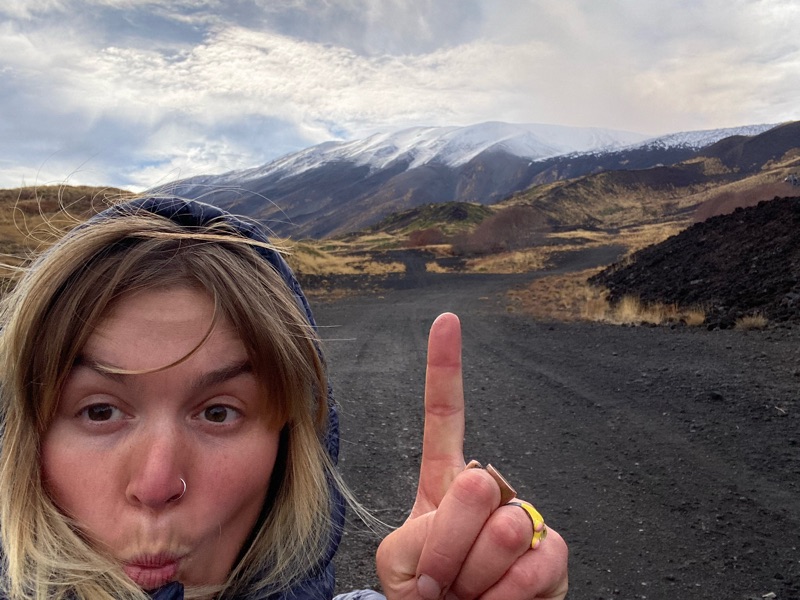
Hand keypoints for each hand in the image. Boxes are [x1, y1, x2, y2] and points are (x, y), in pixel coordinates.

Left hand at [376, 313, 567, 599]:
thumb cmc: (425, 596)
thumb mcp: (401, 566)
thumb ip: (425, 536)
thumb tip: (487, 520)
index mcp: (444, 483)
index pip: (445, 417)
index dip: (446, 368)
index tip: (447, 319)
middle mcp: (491, 492)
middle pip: (474, 484)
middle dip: (447, 543)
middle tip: (441, 577)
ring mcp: (525, 519)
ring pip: (506, 527)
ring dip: (474, 575)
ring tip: (467, 591)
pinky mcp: (555, 551)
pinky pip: (540, 559)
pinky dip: (510, 594)